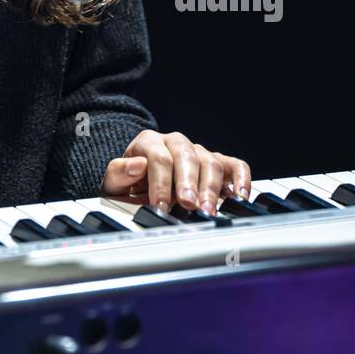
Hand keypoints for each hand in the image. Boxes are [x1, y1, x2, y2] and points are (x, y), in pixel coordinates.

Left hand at [100, 130, 250, 215]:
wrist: (141, 179)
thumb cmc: (129, 184)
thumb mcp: (113, 182)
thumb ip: (118, 173)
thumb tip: (137, 165)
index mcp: (149, 143)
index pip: (158, 158)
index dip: (160, 183)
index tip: (160, 206)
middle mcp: (176, 143)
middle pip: (186, 157)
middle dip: (188, 183)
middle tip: (188, 205)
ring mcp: (198, 152)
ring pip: (210, 162)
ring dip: (210, 187)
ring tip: (208, 210)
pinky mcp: (217, 163)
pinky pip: (234, 165)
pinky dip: (240, 178)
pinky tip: (240, 196)